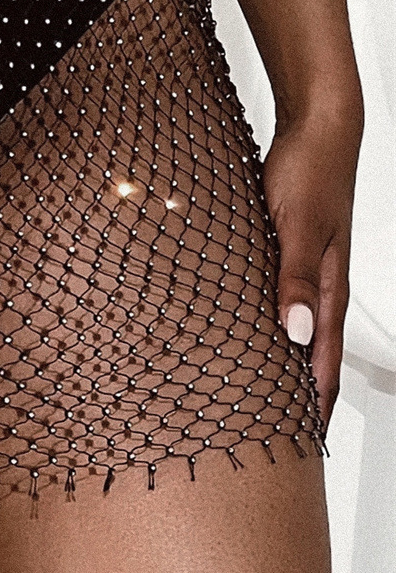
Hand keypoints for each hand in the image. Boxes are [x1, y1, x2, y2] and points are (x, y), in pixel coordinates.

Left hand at [261, 109, 360, 430]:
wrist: (316, 128)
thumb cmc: (310, 170)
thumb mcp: (298, 226)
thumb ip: (296, 278)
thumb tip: (296, 332)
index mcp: (327, 288)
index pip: (323, 363)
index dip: (314, 406)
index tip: (303, 444)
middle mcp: (319, 286)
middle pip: (311, 357)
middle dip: (297, 400)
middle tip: (275, 437)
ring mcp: (303, 270)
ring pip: (294, 332)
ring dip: (280, 366)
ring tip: (257, 399)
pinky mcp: (285, 254)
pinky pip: (278, 303)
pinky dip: (267, 330)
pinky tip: (245, 336)